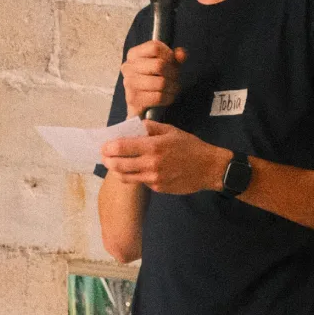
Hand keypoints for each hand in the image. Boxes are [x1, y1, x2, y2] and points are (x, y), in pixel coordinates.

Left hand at [100, 122, 230, 194]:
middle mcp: (151, 163)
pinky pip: (140, 182)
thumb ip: (150, 127)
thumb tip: (132, 126)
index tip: (104, 146)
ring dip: (116, 170)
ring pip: (125, 177)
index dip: (108, 147)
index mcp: (153, 146)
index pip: (120, 147)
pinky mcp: (158, 188)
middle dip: (107, 160)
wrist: (209, 168)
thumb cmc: (191, 147)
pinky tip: (138, 170)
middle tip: (105, 156)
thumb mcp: (171, 131)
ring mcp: (154, 178)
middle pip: (117, 165)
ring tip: (115, 164)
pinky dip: (135, 176)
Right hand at [121, 40, 185, 117]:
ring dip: (173, 87)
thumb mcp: (167, 65)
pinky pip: (159, 97)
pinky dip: (169, 98)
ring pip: (161, 82)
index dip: (169, 55)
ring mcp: (129, 83)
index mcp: (133, 54)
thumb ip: (175, 57)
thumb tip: (181, 54)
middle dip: (173, 73)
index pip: (155, 47)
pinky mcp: (133, 99)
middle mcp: (128, 67)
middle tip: (175, 78)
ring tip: (173, 88)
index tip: (172, 62)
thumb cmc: (155, 80)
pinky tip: (168, 96)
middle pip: (159, 65)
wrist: (143, 106)